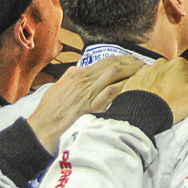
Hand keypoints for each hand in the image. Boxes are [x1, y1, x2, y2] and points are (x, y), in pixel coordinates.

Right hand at [27, 55, 141, 147]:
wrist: (41, 128)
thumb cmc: (48, 112)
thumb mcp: (57, 88)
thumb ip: (69, 77)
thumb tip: (79, 69)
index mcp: (77, 75)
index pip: (105, 61)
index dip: (123, 59)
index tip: (135, 61)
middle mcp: (83, 80)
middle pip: (113, 64)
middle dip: (132, 63)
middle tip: (145, 66)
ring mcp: (87, 92)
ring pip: (114, 74)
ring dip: (131, 72)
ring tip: (145, 74)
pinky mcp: (89, 105)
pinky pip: (110, 92)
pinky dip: (124, 87)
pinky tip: (135, 88)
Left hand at [115, 56, 187, 123]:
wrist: (138, 114)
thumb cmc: (170, 104)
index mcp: (180, 63)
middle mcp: (163, 63)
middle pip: (179, 77)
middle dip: (181, 88)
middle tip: (179, 105)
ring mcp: (147, 71)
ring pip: (163, 80)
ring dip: (166, 89)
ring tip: (164, 105)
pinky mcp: (134, 81)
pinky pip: (147, 86)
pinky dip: (151, 92)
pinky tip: (152, 103)